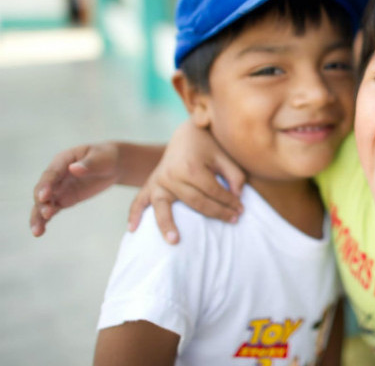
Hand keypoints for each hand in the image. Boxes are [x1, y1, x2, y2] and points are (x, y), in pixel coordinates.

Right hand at [30, 143, 121, 236]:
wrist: (112, 165)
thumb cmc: (106, 157)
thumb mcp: (102, 158)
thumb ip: (89, 164)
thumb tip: (74, 169)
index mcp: (63, 160)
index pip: (51, 174)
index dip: (46, 185)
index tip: (43, 196)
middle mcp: (56, 175)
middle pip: (43, 189)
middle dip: (41, 202)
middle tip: (46, 214)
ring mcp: (58, 188)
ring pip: (43, 203)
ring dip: (38, 215)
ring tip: (37, 231)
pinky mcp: (63, 199)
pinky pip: (52, 209)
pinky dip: (45, 220)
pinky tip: (40, 232)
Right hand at [128, 121, 245, 243]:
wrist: (186, 134)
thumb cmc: (209, 145)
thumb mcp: (225, 156)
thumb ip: (235, 175)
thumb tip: (237, 196)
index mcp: (191, 167)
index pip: (213, 192)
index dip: (230, 202)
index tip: (241, 209)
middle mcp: (172, 175)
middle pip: (195, 202)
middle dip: (217, 213)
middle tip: (233, 220)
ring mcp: (159, 180)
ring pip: (163, 206)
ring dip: (167, 224)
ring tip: (174, 241)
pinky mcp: (151, 183)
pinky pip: (139, 200)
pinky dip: (134, 214)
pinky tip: (132, 230)